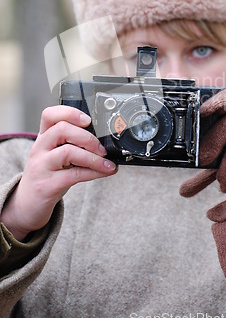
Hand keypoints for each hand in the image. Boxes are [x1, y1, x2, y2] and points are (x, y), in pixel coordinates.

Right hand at [1, 105, 117, 240]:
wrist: (26, 205)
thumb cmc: (48, 175)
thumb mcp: (56, 154)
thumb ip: (73, 144)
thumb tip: (106, 140)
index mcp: (43, 137)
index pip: (50, 115)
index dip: (70, 113)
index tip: (88, 120)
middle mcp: (39, 149)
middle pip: (61, 129)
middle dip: (87, 137)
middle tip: (102, 148)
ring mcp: (41, 167)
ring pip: (68, 152)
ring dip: (93, 157)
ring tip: (107, 162)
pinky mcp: (47, 186)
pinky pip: (74, 175)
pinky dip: (94, 172)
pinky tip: (105, 172)